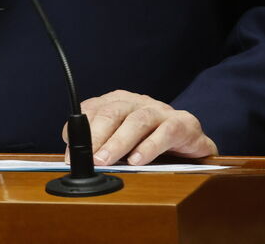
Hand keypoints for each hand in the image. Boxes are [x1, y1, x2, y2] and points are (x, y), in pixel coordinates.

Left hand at [62, 90, 217, 166]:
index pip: (91, 110)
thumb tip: (73, 159)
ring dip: (118, 143)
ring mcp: (160, 111)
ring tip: (105, 161)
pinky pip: (165, 132)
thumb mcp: (120, 144)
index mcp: (117, 102)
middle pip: (112, 113)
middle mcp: (137, 102)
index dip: (79, 132)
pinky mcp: (183, 124)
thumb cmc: (150, 142)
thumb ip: (98, 147)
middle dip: (96, 137)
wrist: (192, 143)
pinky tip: (137, 161)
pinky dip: (149, 147)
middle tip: (88, 160)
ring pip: (136, 121)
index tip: (72, 156)